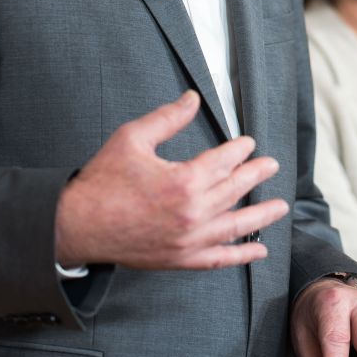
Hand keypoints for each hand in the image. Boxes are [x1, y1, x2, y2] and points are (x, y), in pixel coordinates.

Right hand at [54, 90, 287, 268]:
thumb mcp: (133, 138)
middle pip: (235, 190)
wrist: (76, 225)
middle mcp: (192, 213)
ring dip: (261, 215)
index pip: (224, 162)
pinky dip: (241, 256)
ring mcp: (188, 240)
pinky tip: (259, 251)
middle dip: (256, 175)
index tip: (248, 144)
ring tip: (280, 206)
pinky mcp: (180, 259)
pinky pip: (218, 259)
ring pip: (235, 226)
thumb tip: (192, 98)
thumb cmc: (102, 180)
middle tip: (271, 165)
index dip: (239, 150)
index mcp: (183, 180)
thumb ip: (168, 118)